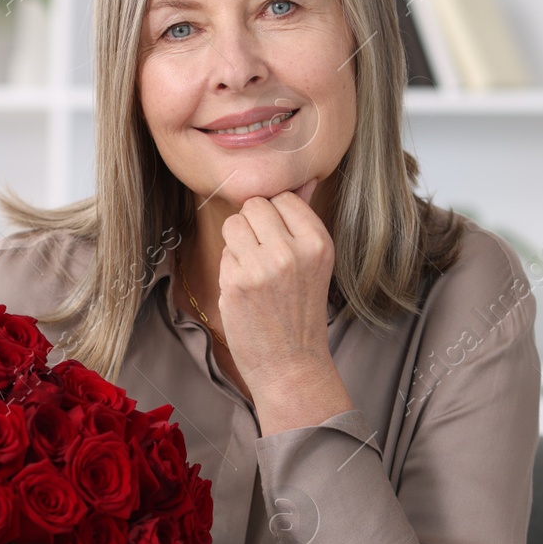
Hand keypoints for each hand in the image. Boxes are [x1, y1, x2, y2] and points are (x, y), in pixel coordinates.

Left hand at [217, 177, 335, 393]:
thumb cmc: (301, 312)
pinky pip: (224, 253)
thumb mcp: (315, 263)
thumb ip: (304, 220)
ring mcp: (262, 267)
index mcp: (318, 242)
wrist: (291, 364)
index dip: (274, 216)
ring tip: (254, 270)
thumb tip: (304, 179)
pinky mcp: (237, 283)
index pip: (283, 197)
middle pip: (254, 204)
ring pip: (234, 224)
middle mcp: (293, 251)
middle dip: (252, 225)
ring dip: (237, 243)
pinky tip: (246, 292)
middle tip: (262, 255)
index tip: (278, 240)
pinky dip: (230, 269)